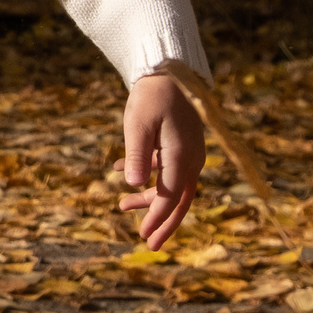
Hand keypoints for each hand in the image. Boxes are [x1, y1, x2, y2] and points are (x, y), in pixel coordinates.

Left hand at [118, 70, 206, 247]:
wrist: (167, 69)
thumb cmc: (152, 95)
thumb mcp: (139, 124)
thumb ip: (136, 155)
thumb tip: (132, 185)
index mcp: (183, 156)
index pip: (170, 196)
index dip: (157, 218)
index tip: (144, 236)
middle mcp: (191, 158)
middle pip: (179, 199)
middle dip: (163, 222)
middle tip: (148, 243)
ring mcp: (188, 151)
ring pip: (172, 184)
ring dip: (149, 197)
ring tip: (122, 206)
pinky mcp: (180, 143)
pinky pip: (167, 167)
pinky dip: (147, 174)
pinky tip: (120, 172)